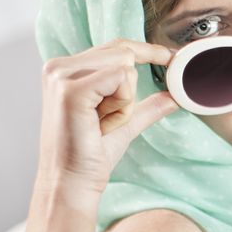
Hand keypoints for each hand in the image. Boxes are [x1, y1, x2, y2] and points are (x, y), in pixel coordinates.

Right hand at [35, 39, 176, 196]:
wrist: (71, 185)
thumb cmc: (89, 157)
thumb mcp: (123, 124)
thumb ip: (145, 107)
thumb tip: (172, 96)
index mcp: (66, 70)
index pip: (115, 47)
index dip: (145, 51)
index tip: (168, 57)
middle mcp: (59, 67)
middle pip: (123, 51)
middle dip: (129, 89)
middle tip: (107, 120)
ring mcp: (61, 76)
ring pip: (124, 64)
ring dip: (125, 100)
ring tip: (102, 123)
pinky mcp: (71, 90)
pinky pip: (120, 78)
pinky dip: (122, 105)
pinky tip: (102, 123)